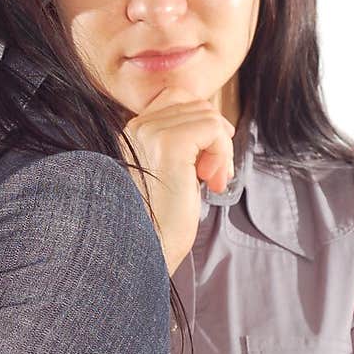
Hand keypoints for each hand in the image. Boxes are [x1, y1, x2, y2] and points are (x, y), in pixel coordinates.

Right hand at [122, 84, 235, 274]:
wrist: (139, 253)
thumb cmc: (155, 226)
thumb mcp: (165, 177)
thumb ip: (179, 150)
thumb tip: (215, 131)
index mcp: (130, 134)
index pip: (176, 100)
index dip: (201, 126)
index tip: (205, 165)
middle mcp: (136, 128)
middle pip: (196, 104)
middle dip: (214, 138)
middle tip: (213, 176)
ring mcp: (150, 133)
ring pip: (207, 115)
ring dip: (220, 149)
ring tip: (212, 182)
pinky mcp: (170, 145)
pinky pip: (212, 129)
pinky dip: (222, 153)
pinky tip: (212, 182)